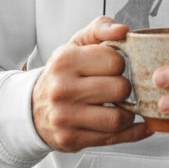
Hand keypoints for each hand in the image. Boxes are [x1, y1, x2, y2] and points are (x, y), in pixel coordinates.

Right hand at [32, 16, 153, 151]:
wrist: (33, 108)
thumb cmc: (62, 74)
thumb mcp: (76, 45)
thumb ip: (100, 28)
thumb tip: (123, 30)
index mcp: (64, 61)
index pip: (115, 61)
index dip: (120, 64)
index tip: (113, 67)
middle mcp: (61, 89)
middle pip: (120, 89)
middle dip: (125, 89)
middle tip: (119, 88)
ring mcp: (65, 117)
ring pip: (118, 118)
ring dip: (129, 113)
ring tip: (123, 106)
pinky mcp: (71, 139)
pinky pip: (114, 138)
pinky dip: (132, 132)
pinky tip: (135, 124)